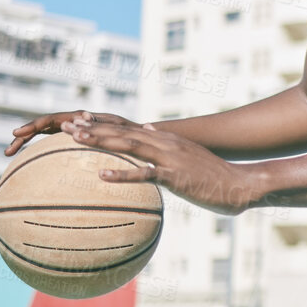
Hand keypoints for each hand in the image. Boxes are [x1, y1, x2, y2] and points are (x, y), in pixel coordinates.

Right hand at [6, 109, 136, 155]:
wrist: (144, 137)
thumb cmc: (135, 132)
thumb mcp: (118, 126)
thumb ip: (101, 122)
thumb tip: (82, 117)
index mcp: (82, 118)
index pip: (51, 119)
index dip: (33, 125)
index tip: (16, 133)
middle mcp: (76, 123)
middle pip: (43, 126)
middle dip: (25, 134)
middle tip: (9, 149)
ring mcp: (76, 132)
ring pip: (46, 136)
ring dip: (28, 143)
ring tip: (10, 155)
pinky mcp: (78, 142)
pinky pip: (56, 146)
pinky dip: (42, 154)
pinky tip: (31, 167)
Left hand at [64, 118, 264, 215]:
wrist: (240, 184)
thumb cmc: (213, 176)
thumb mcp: (188, 156)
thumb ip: (165, 147)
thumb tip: (148, 132)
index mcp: (166, 140)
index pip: (128, 129)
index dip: (102, 124)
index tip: (78, 122)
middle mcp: (165, 143)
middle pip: (123, 133)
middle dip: (93, 128)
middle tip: (66, 126)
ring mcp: (171, 158)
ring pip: (130, 146)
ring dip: (103, 142)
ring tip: (77, 140)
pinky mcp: (176, 176)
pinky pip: (146, 175)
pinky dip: (123, 175)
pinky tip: (102, 177)